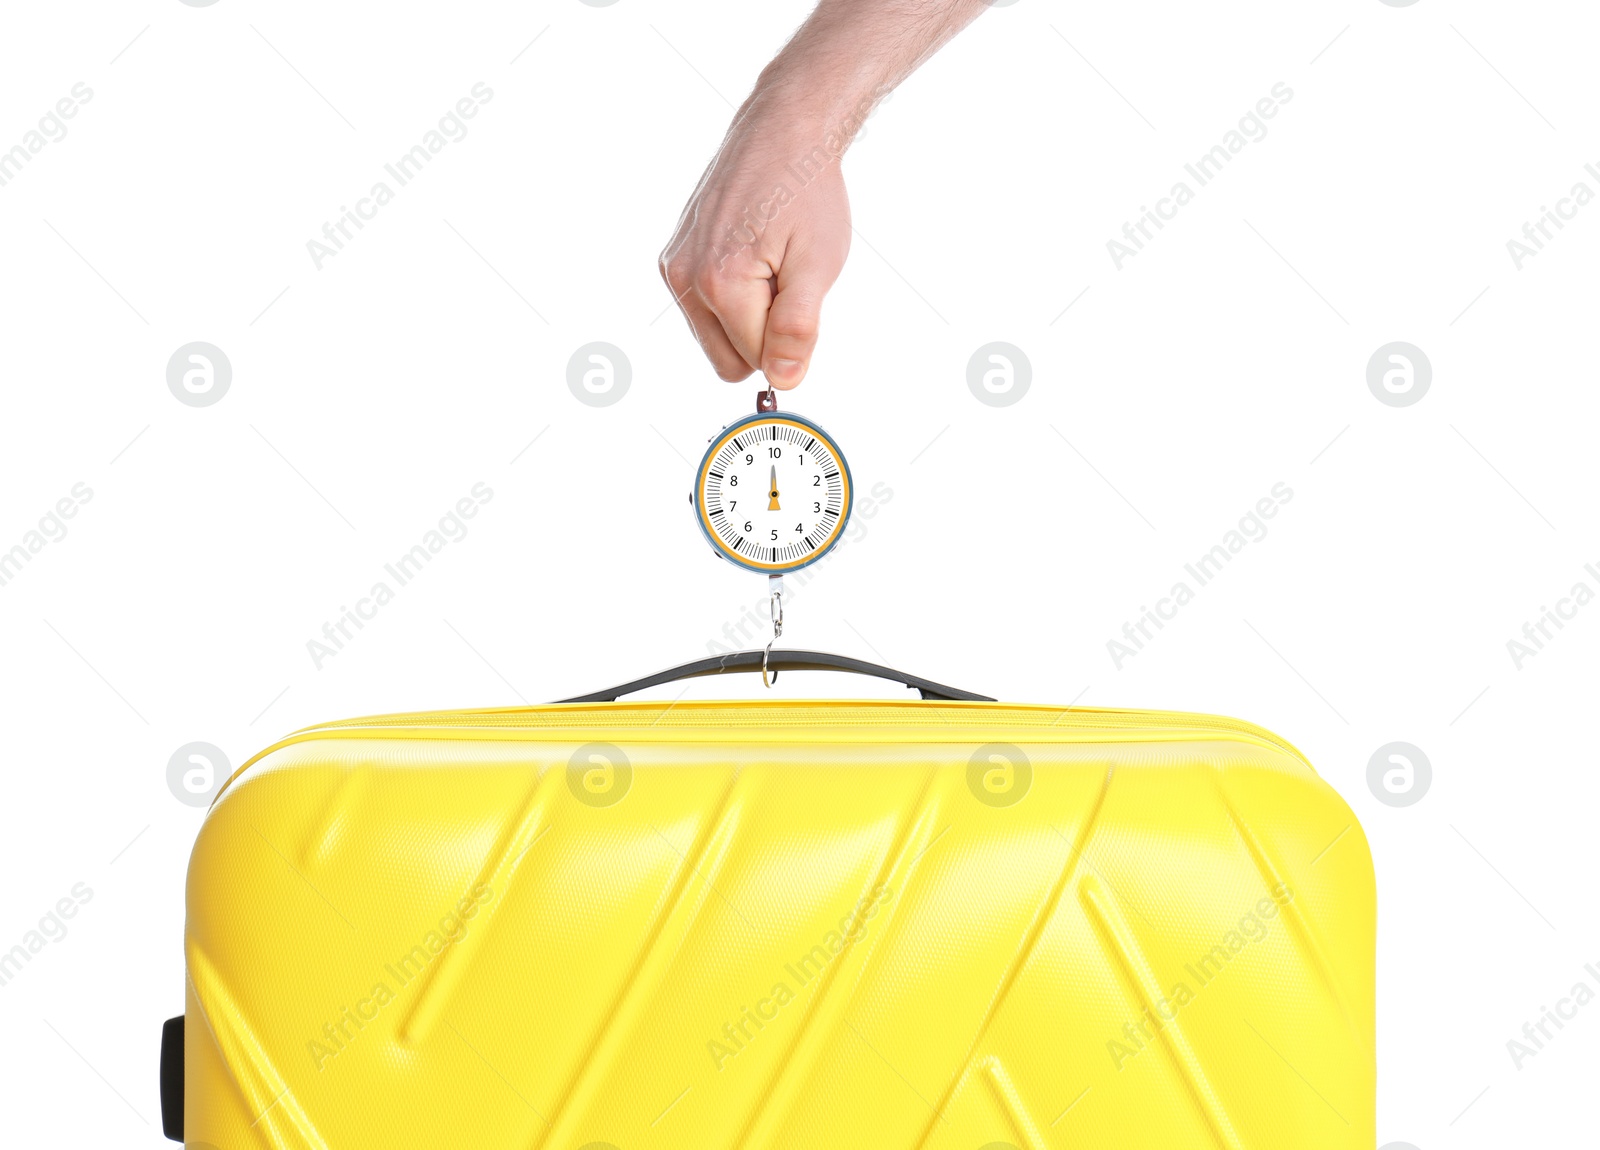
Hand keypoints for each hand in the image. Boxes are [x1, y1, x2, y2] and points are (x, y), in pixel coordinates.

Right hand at [659, 89, 851, 390]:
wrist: (783, 131)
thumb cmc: (806, 191)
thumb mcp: (819, 265)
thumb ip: (797, 329)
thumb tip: (782, 381)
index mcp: (719, 283)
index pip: (756, 360)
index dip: (788, 338)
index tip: (798, 291)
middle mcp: (684, 277)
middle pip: (728, 359)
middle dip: (762, 332)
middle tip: (784, 280)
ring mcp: (673, 266)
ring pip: (715, 336)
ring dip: (748, 314)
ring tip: (768, 261)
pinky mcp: (672, 257)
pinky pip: (705, 308)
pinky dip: (732, 293)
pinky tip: (749, 250)